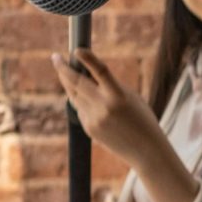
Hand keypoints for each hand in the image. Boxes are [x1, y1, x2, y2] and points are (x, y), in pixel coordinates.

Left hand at [52, 50, 166, 163]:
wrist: (146, 151)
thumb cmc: (142, 119)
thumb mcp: (131, 98)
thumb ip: (109, 86)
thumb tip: (84, 76)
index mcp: (119, 95)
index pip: (100, 71)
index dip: (87, 58)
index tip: (76, 49)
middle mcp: (104, 106)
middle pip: (76, 82)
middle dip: (63, 68)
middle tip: (56, 58)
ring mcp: (94, 118)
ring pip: (73, 95)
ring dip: (68, 82)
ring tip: (64, 71)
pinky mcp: (89, 128)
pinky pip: (79, 109)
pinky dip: (81, 101)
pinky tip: (88, 100)